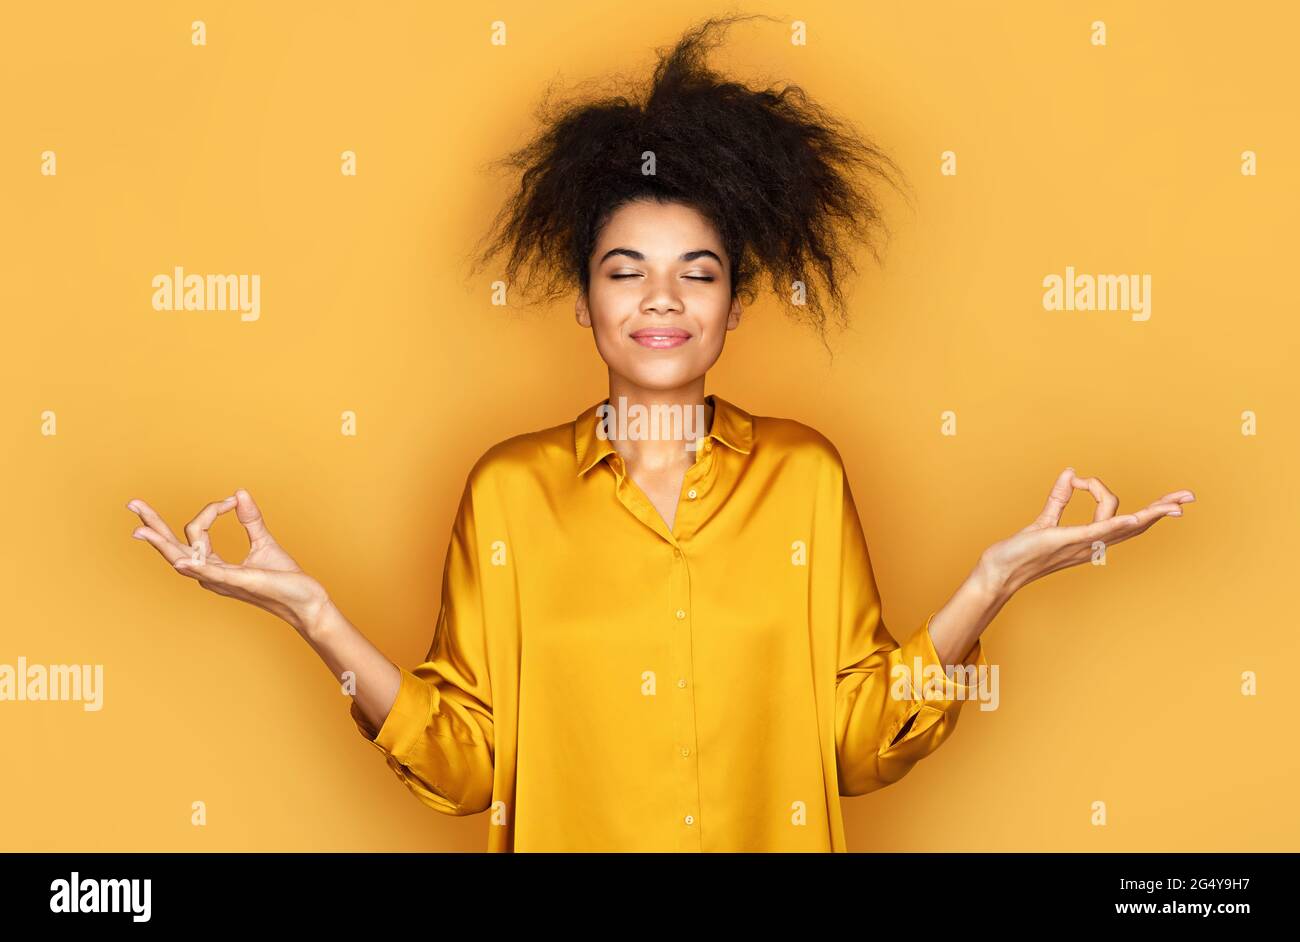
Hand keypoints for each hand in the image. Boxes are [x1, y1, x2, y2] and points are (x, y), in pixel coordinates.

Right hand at [127, 489, 331, 637]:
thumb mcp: (263, 542)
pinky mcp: (238, 582)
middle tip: (133, 503)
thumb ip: (249, 519)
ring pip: (184, 559)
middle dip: (153, 526)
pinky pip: (210, 573)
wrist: (306, 600)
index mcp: (215, 566)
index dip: (212, 510)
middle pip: (173, 548)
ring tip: (140, 529)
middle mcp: (211, 575)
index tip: (232, 500)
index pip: (197, 532)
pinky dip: (194, 565)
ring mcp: (222, 581)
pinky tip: (179, 559)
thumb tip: (239, 493)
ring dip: (162, 544)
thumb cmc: (284, 578)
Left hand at [978, 467, 1194, 596]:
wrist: (1001, 570)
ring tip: (1175, 504)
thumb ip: (1059, 498)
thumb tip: (1071, 473)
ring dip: (1152, 513)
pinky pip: (1100, 530)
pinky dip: (1119, 522)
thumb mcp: (1046, 519)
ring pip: (1125, 526)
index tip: (1082, 478)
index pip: (1124, 520)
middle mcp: (1094, 544)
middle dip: (1163, 510)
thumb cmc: (1023, 551)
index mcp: (1091, 539)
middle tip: (1189, 497)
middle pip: (1137, 525)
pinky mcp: (1070, 540)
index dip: (1124, 499)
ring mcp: (1084, 543)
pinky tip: (1137, 517)